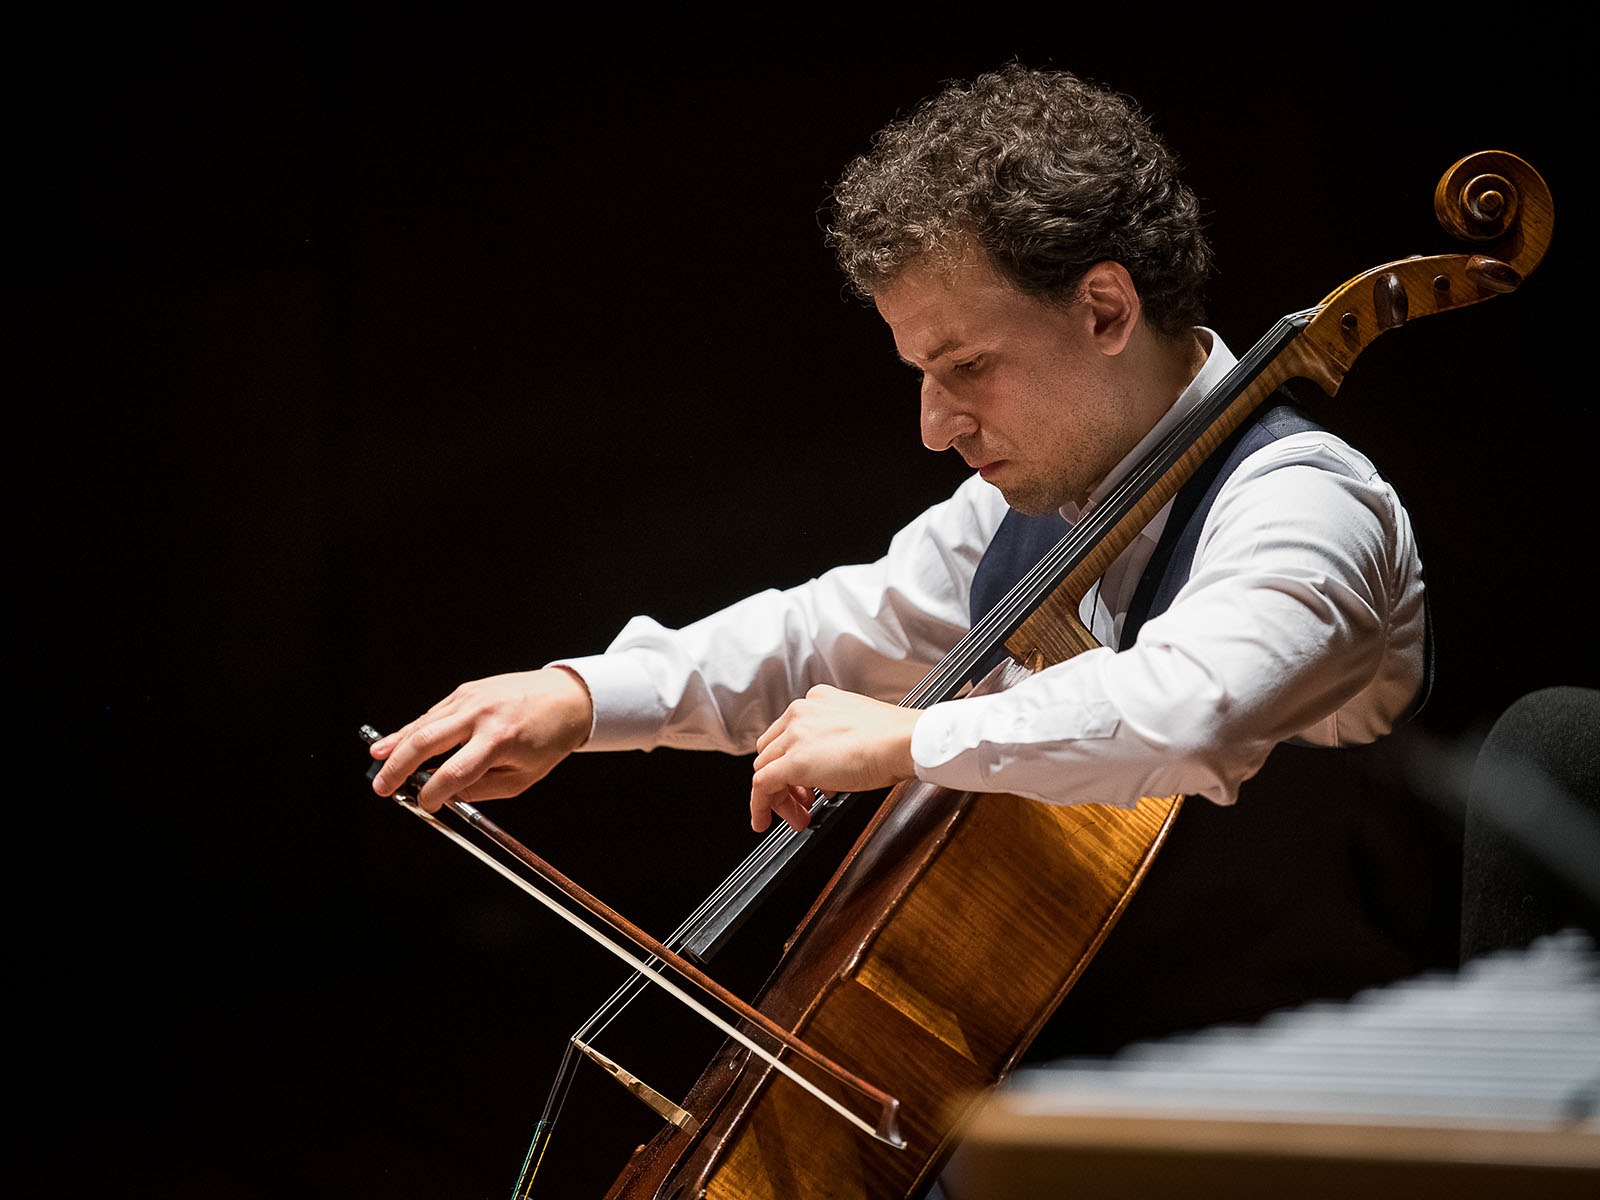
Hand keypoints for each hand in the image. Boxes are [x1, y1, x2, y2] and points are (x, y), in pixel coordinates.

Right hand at [368, 667, 593, 811]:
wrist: (567, 696)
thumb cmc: (549, 738)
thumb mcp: (523, 776)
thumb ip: (482, 789)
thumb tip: (447, 796)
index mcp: (498, 740)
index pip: (453, 772)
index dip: (432, 793)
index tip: (425, 804)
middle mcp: (481, 715)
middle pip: (425, 742)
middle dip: (397, 767)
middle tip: (381, 787)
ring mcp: (471, 698)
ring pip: (423, 723)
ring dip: (396, 745)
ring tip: (377, 763)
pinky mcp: (466, 690)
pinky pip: (433, 713)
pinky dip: (412, 729)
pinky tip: (395, 741)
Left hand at [749, 685, 918, 831]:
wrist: (904, 741)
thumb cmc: (894, 739)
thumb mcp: (858, 729)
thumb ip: (836, 742)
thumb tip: (829, 771)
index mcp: (816, 700)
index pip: (788, 734)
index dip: (791, 763)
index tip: (803, 783)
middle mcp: (800, 713)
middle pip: (772, 751)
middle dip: (784, 782)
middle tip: (802, 803)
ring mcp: (794, 735)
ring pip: (765, 768)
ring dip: (778, 797)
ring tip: (797, 816)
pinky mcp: (793, 761)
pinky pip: (762, 785)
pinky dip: (759, 806)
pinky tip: (763, 821)